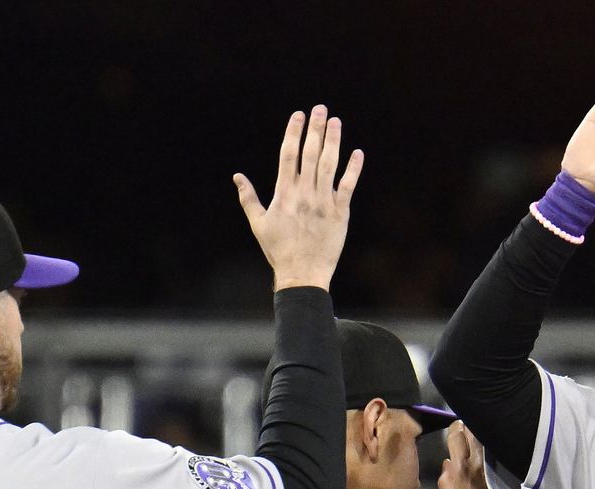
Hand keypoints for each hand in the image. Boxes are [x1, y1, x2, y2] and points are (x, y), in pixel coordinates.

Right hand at [234, 106, 364, 291]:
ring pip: (330, 165)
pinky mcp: (340, 213)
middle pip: (310, 154)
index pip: (289, 155)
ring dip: (333, 141)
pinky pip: (348, 187)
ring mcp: (324, 202)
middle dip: (315, 129)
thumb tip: (237, 176)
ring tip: (335, 121)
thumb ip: (248, 198)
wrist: (302, 274)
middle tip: (320, 108)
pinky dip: (353, 170)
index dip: (294, 132)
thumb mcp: (258, 223)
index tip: (298, 115)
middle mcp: (304, 194)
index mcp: (284, 194)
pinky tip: (357, 153)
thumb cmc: (278, 250)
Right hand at [438, 422, 535, 488]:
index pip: (455, 436)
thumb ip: (446, 482)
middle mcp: (478, 461)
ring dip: (487, 430)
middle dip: (471, 425)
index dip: (456, 428)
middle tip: (473, 426)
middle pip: (473, 429)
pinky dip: (501, 439)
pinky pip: (505, 444)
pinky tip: (502, 440)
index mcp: (462, 470)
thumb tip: (446, 463)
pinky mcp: (512, 464)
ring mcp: (497, 462)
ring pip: (489, 433)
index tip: (459, 428)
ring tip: (488, 431)